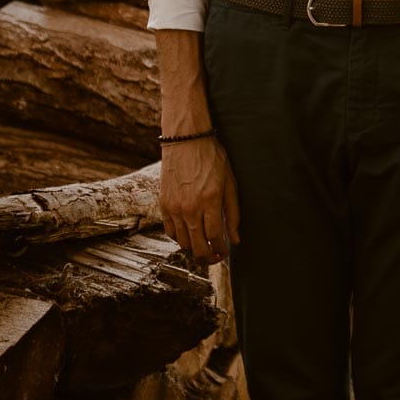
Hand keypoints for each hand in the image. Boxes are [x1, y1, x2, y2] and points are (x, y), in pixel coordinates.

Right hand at [158, 138, 238, 267]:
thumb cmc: (211, 158)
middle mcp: (190, 207)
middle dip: (208, 257)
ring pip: (183, 242)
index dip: (221, 249)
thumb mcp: (230, 183)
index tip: (224, 253)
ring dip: (193, 249)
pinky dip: (179, 238)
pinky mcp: (163, 204)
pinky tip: (188, 235)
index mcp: (210, 201)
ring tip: (202, 248)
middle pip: (198, 245)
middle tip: (214, 258)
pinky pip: (169, 231)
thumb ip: (233, 213)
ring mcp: (174, 207)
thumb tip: (236, 239)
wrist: (185, 140)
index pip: (215, 237)